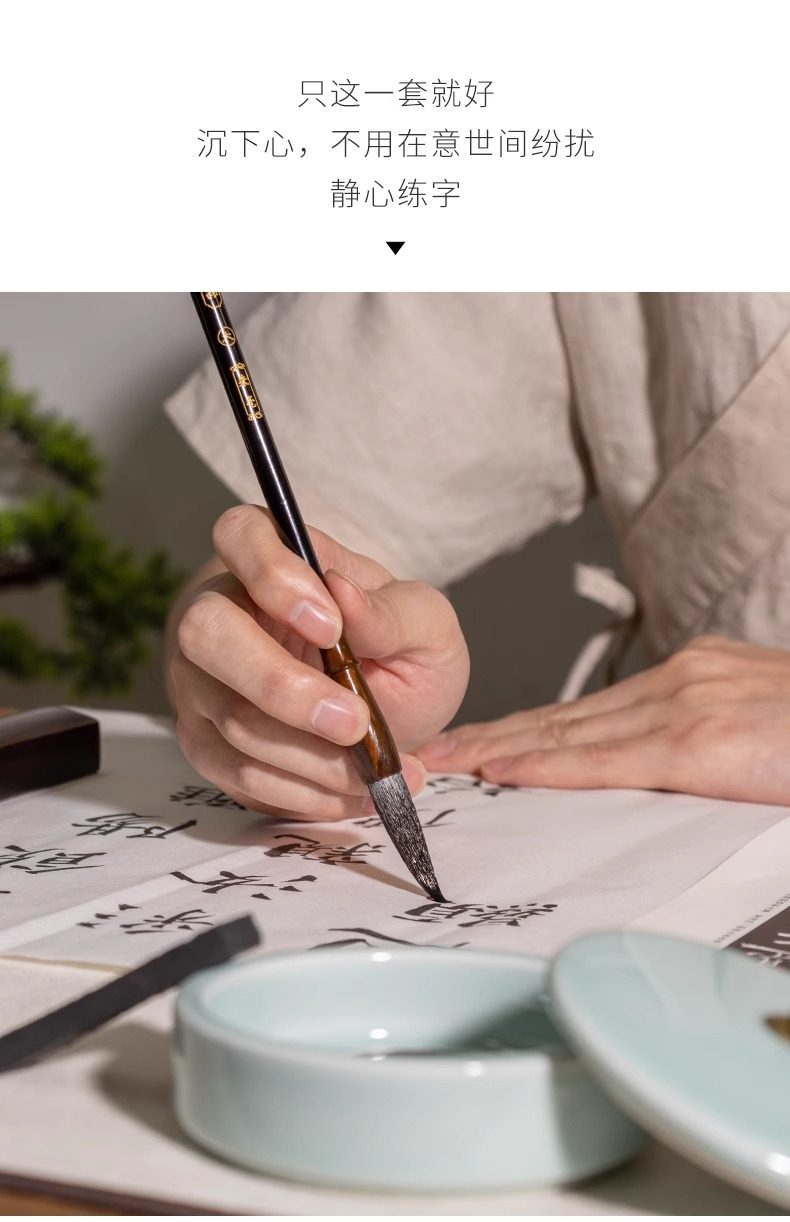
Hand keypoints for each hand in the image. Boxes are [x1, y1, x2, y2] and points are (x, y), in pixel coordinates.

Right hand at [167, 504, 469, 819]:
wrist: (395, 715)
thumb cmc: (401, 650)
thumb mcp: (426, 624)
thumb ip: (392, 611)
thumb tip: (342, 595)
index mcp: (273, 559)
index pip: (239, 535)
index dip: (272, 576)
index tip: (332, 626)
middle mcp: (221, 611)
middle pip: (205, 633)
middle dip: (282, 687)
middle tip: (356, 722)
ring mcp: (202, 680)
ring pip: (230, 718)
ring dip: (313, 757)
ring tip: (378, 768)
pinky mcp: (206, 741)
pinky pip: (238, 773)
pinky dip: (304, 793)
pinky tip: (351, 791)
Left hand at [417, 636, 789, 805]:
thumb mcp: (761, 728)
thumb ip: (707, 748)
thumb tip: (660, 777)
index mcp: (696, 678)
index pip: (592, 708)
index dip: (528, 726)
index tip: (479, 742)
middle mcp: (682, 679)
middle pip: (565, 714)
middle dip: (495, 735)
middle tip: (434, 749)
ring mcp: (688, 706)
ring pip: (569, 731)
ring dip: (499, 747)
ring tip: (445, 762)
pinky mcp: (700, 742)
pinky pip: (604, 758)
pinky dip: (545, 764)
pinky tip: (500, 770)